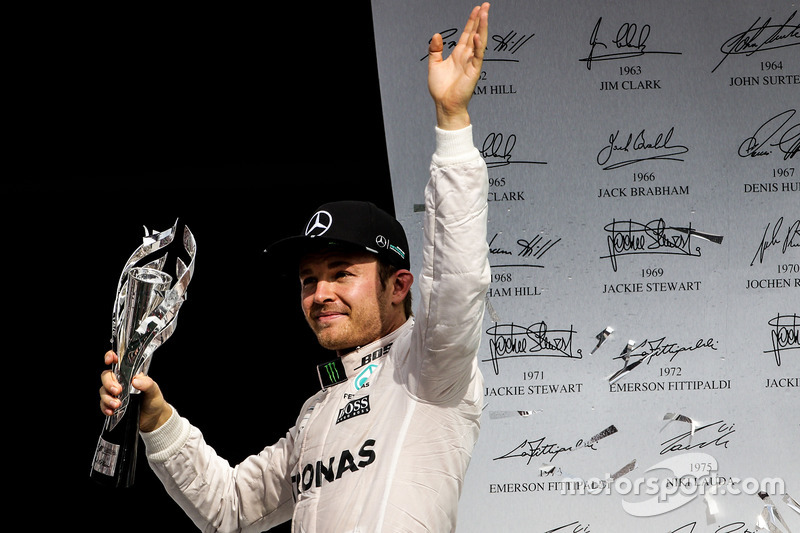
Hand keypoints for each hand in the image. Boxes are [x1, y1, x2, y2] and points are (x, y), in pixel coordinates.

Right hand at [99, 350, 171, 432]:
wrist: (153, 418)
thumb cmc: (154, 400)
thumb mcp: (154, 390)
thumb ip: (147, 384)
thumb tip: (135, 381)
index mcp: (130, 374)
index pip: (117, 362)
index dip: (111, 357)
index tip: (110, 360)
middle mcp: (120, 382)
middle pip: (106, 376)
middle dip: (109, 383)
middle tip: (118, 391)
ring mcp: (115, 394)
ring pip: (103, 391)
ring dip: (107, 398)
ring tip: (117, 404)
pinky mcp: (112, 405)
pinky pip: (103, 404)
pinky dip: (105, 408)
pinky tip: (112, 411)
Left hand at [427, 2, 489, 129]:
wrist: (444, 104)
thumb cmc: (441, 88)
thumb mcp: (434, 65)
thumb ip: (435, 50)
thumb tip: (436, 35)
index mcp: (459, 54)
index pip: (467, 34)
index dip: (471, 21)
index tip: (476, 9)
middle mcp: (467, 56)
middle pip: (476, 33)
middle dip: (480, 19)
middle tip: (486, 5)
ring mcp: (472, 63)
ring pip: (479, 42)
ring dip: (482, 28)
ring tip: (485, 14)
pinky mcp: (473, 72)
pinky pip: (477, 57)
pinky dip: (477, 46)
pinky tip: (477, 36)